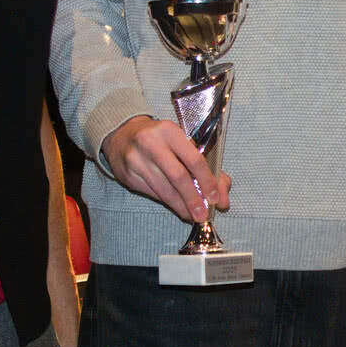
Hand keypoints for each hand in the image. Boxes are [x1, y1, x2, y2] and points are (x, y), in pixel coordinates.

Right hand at [102, 114, 228, 224]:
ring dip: (180, 206)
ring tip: (192, 215)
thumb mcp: (183, 144)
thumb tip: (222, 198)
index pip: (194, 158)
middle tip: (203, 215)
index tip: (215, 198)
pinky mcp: (127, 175)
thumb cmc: (160, 140)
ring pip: (164, 189)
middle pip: (178, 177)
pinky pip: (152, 193)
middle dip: (193, 199)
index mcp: (170, 131)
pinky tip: (176, 206)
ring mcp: (136, 160)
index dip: (207, 181)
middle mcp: (151, 143)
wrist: (122, 136)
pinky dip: (167, 202)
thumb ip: (207, 168)